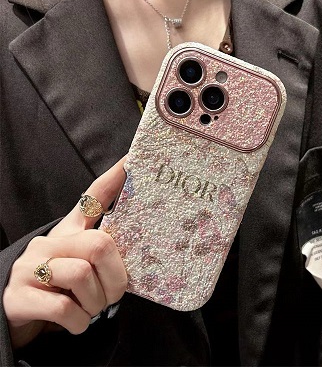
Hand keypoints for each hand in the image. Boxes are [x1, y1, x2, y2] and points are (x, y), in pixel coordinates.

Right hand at [3, 157, 127, 348]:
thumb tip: (144, 245)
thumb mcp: (82, 261)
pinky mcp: (18, 297)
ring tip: (91, 307)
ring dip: (96, 302)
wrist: (19, 311)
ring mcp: (31, 268)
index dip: (114, 179)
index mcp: (70, 231)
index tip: (132, 159)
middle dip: (116, 277)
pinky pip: (64, 308)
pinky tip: (77, 321)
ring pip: (81, 277)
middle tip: (114, 293)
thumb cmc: (62, 283)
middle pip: (100, 245)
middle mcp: (50, 242)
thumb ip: (105, 252)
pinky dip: (79, 321)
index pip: (93, 197)